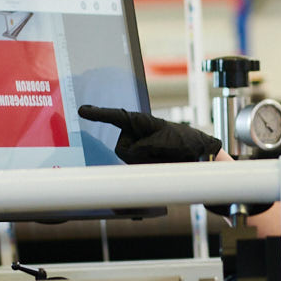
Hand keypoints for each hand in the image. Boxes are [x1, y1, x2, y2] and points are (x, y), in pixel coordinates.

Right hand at [78, 105, 221, 163]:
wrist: (199, 156)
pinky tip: (160, 164)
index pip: (115, 117)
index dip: (98, 114)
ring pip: (129, 161)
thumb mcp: (164, 142)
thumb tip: (128, 154)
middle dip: (139, 154)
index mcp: (140, 121)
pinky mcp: (138, 161)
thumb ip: (143, 147)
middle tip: (162, 152)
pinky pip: (134, 169)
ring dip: (146, 163)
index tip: (81, 111)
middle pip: (122, 149)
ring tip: (164, 157)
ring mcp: (136, 149)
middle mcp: (134, 135)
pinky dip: (147, 169)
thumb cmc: (184, 142)